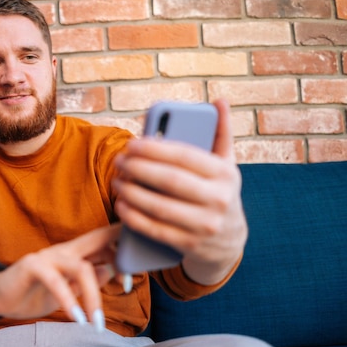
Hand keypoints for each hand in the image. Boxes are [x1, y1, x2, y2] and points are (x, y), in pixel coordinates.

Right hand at [0, 223, 119, 330]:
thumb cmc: (33, 292)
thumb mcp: (67, 288)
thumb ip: (87, 278)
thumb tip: (112, 271)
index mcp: (74, 252)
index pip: (105, 240)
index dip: (123, 252)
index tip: (132, 278)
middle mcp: (64, 249)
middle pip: (99, 239)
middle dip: (119, 256)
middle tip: (128, 286)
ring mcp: (48, 255)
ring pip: (81, 267)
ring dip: (94, 296)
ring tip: (97, 322)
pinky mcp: (32, 265)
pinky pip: (55, 281)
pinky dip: (68, 301)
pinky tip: (76, 319)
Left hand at [113, 99, 246, 284]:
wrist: (229, 242)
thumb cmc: (218, 192)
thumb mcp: (226, 164)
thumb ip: (220, 133)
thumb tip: (218, 100)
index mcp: (225, 174)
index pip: (185, 156)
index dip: (155, 149)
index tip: (132, 143)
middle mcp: (219, 199)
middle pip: (170, 180)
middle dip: (139, 169)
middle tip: (119, 160)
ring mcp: (205, 225)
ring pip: (160, 207)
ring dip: (132, 193)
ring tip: (116, 181)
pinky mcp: (190, 245)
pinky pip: (156, 230)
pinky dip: (134, 218)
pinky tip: (121, 205)